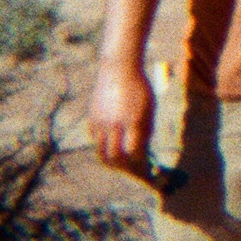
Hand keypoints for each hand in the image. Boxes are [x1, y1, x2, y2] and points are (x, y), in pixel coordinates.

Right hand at [89, 61, 151, 175]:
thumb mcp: (149, 109)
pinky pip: (96, 141)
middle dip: (124, 169)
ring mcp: (100, 122)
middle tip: (132, 171)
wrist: (119, 69)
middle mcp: (114, 123)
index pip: (134, 152)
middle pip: (115, 157)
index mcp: (133, 120)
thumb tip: (143, 154)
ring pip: (101, 152)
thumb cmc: (140, 89)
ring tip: (122, 164)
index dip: (140, 163)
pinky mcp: (92, 119)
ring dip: (112, 161)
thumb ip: (146, 131)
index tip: (147, 168)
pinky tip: (113, 146)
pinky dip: (104, 147)